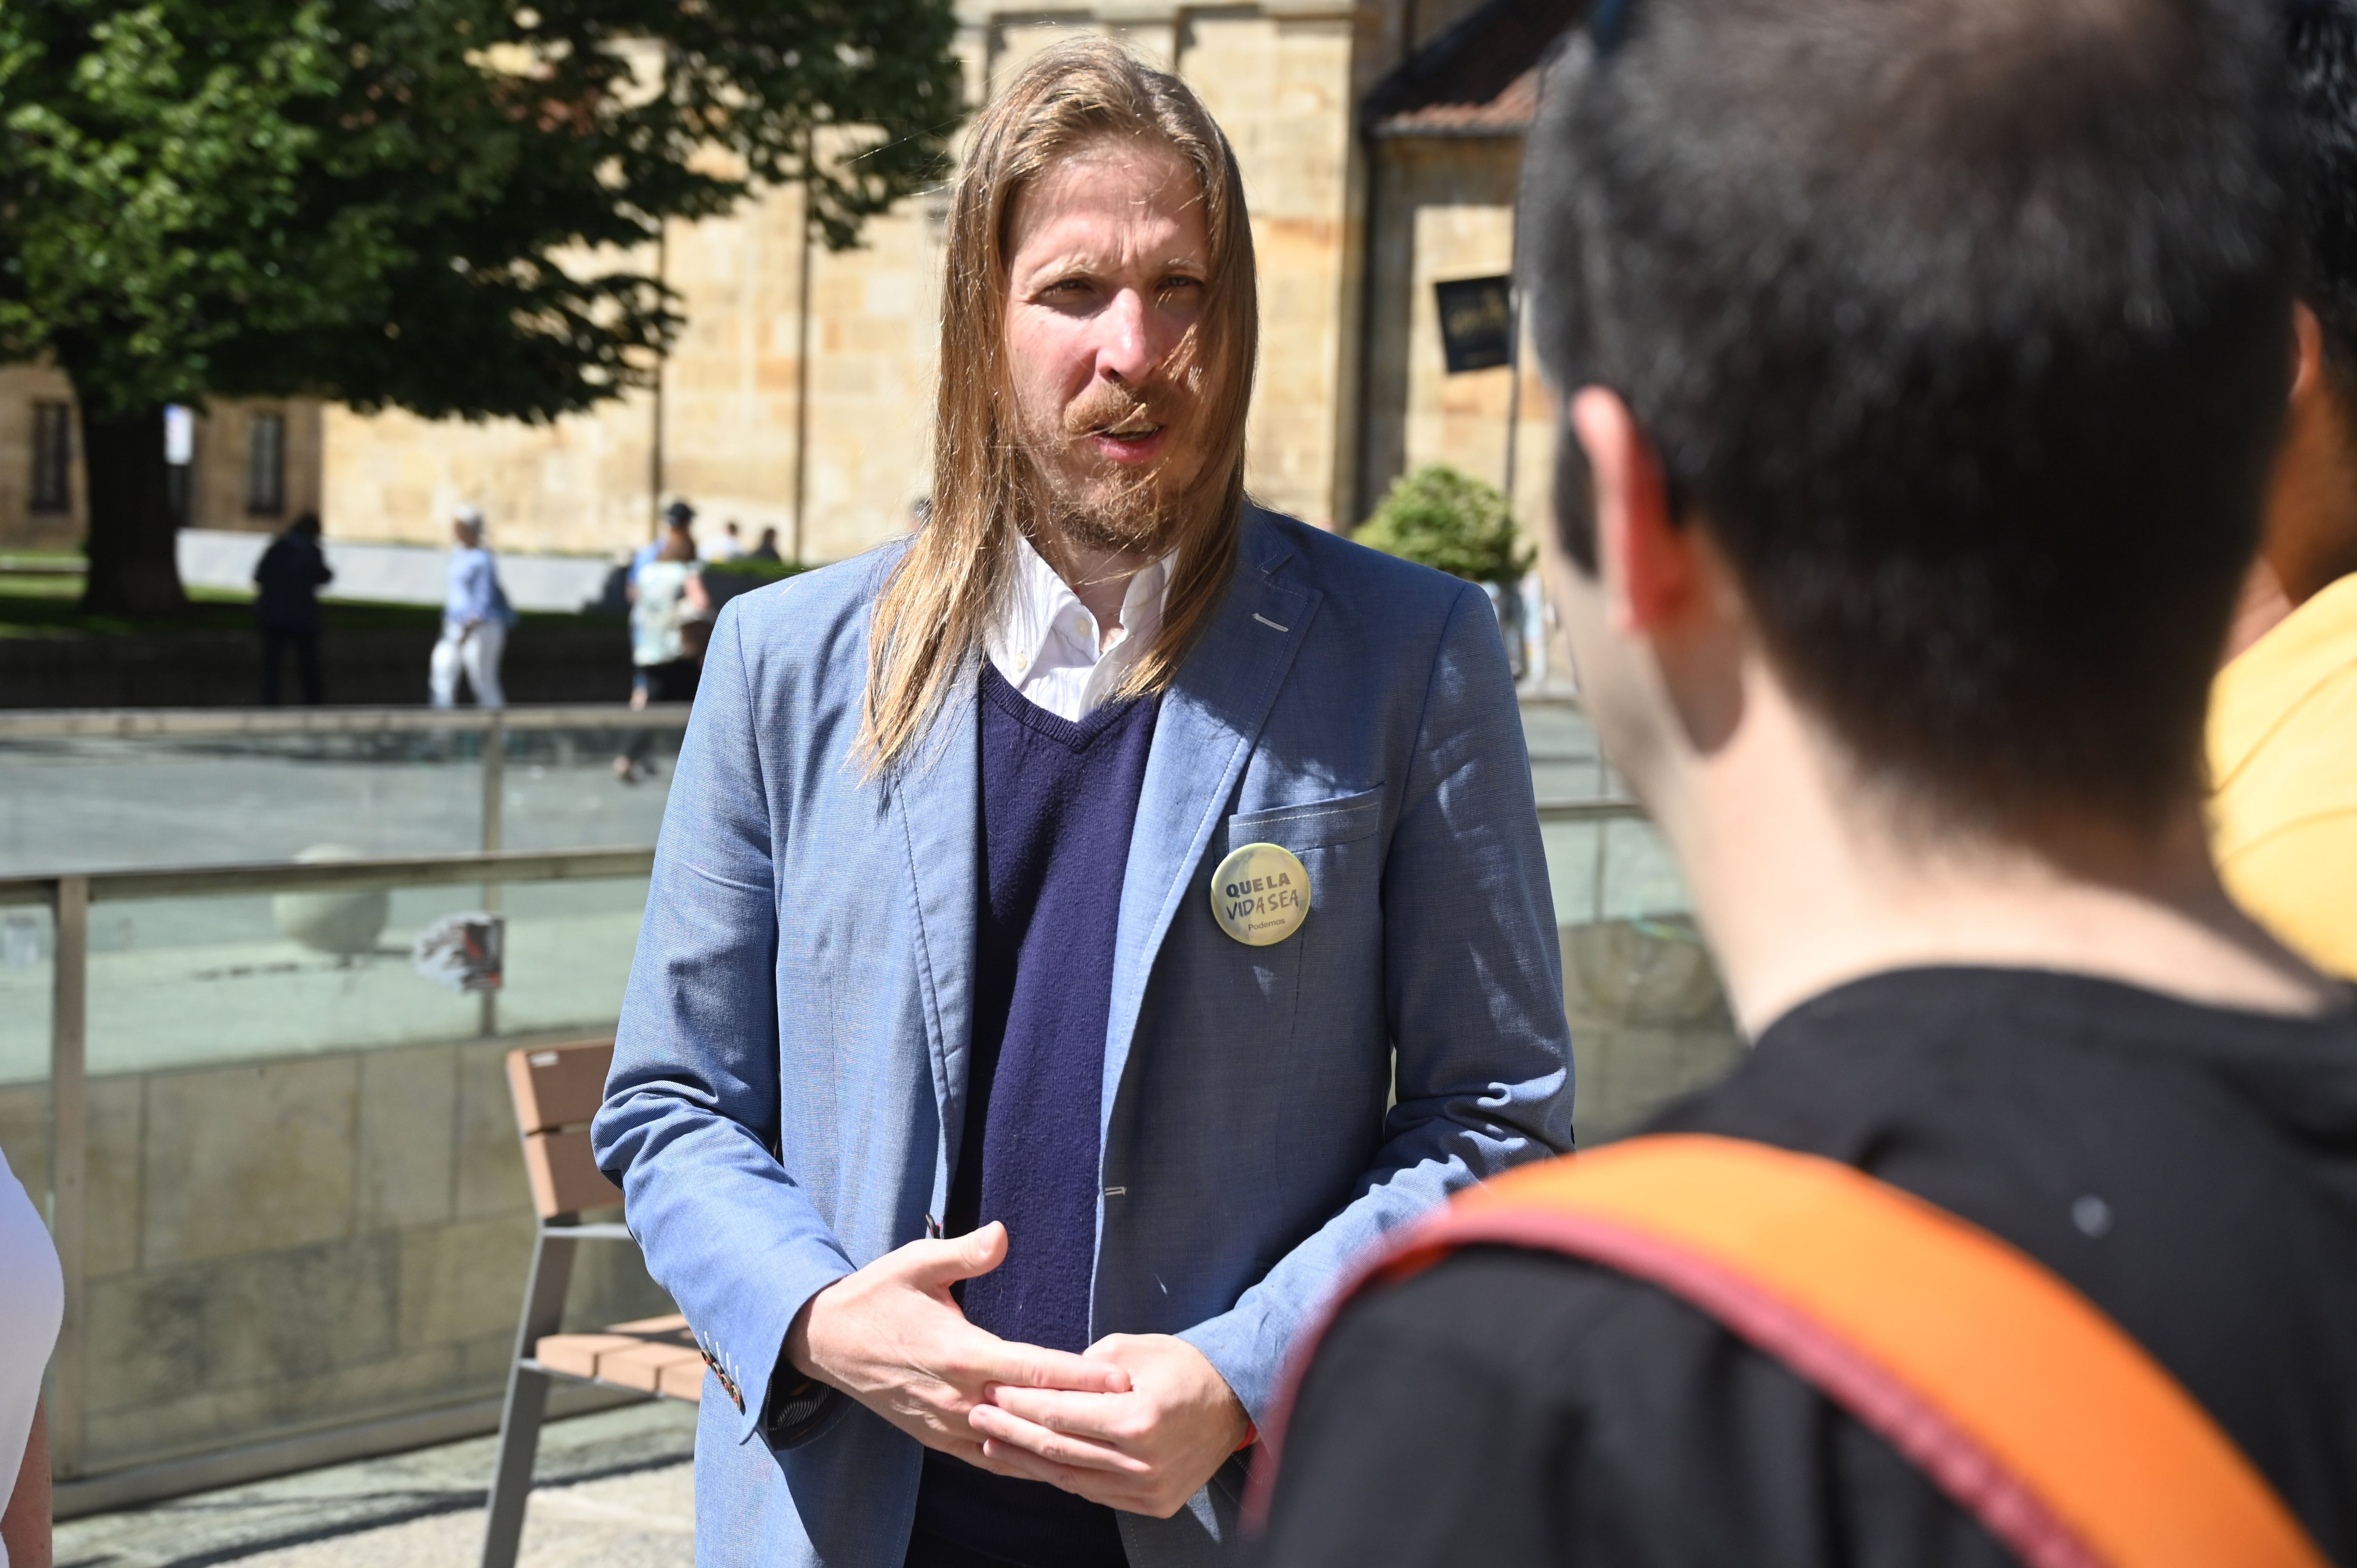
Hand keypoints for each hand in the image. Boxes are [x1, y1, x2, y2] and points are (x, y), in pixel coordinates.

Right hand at [786, 1223, 1131, 1467]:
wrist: (825, 1342)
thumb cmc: (878, 1296)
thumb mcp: (916, 1262)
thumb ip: (964, 1252)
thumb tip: (1002, 1234)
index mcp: (958, 1352)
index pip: (1032, 1369)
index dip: (1080, 1376)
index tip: (1121, 1381)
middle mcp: (955, 1396)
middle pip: (1031, 1414)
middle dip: (1083, 1417)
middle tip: (1134, 1418)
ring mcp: (945, 1424)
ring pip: (1013, 1446)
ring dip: (1058, 1448)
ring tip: (1107, 1450)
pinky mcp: (936, 1439)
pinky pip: (988, 1459)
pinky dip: (1023, 1463)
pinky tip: (1056, 1464)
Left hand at [969, 1333, 1248, 1516]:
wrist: (1234, 1401)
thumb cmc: (1181, 1366)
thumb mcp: (1130, 1350)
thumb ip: (1081, 1372)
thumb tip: (1034, 1385)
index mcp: (1137, 1418)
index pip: (1058, 1413)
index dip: (1017, 1402)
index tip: (989, 1389)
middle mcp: (1141, 1460)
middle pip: (1057, 1447)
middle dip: (1010, 1430)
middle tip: (975, 1415)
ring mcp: (1148, 1488)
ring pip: (1071, 1477)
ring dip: (1026, 1459)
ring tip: (991, 1443)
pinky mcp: (1152, 1503)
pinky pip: (1094, 1493)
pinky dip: (1061, 1476)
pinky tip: (1034, 1463)